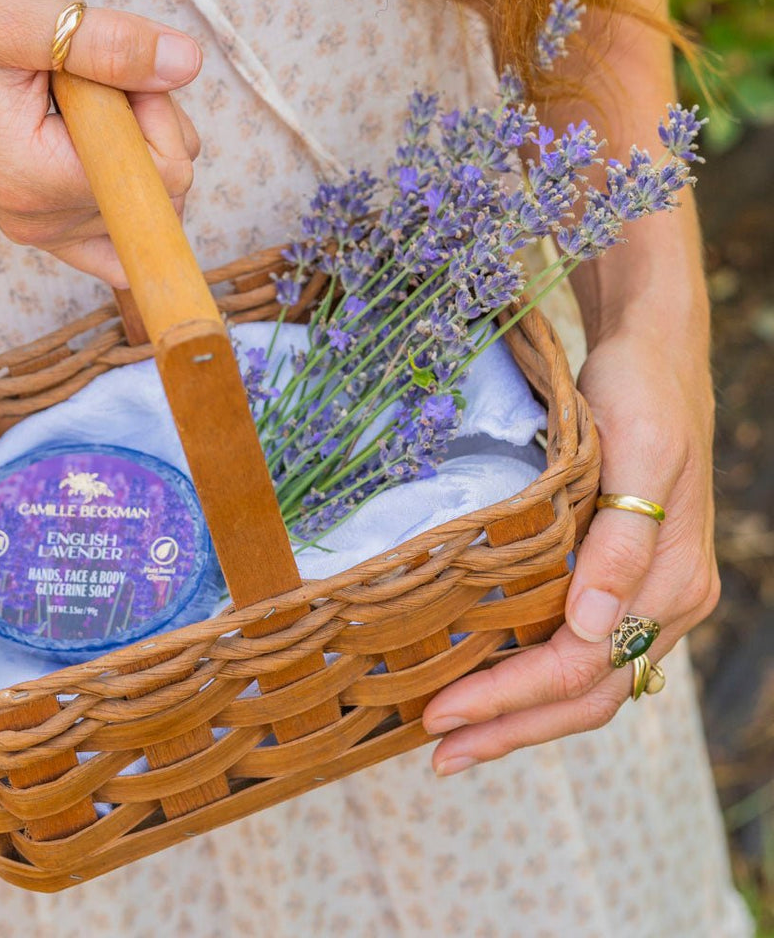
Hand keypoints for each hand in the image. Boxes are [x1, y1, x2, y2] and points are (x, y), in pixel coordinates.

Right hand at [0, 0, 202, 285]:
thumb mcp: (18, 13)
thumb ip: (106, 43)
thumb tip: (185, 62)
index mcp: (36, 181)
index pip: (163, 174)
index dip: (158, 112)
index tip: (113, 70)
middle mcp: (41, 223)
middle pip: (164, 192)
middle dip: (151, 127)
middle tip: (92, 81)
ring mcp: (45, 234)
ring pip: (152, 204)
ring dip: (138, 148)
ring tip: (81, 102)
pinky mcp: (47, 230)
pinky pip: (122, 241)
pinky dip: (130, 192)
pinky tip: (103, 152)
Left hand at [420, 328, 719, 774]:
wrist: (652, 355)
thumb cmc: (640, 396)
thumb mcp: (637, 456)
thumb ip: (621, 544)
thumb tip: (592, 628)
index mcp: (670, 581)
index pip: (583, 667)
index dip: (511, 698)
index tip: (442, 715)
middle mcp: (666, 601)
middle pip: (587, 695)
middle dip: (511, 728)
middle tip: (439, 753)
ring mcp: (647, 595)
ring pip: (588, 685)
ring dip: (521, 717)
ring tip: (457, 740)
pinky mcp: (624, 580)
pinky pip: (584, 652)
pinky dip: (536, 680)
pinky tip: (492, 684)